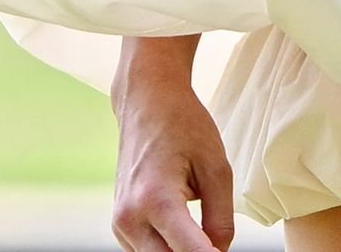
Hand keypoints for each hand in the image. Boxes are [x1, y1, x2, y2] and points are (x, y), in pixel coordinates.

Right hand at [110, 54, 234, 251]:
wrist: (147, 102)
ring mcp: (119, 224)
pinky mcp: (119, 225)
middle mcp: (130, 218)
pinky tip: (183, 227)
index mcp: (156, 199)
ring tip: (200, 228)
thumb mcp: (216, 166)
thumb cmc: (184, 125)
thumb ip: (220, 216)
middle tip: (217, 242)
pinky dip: (167, 247)